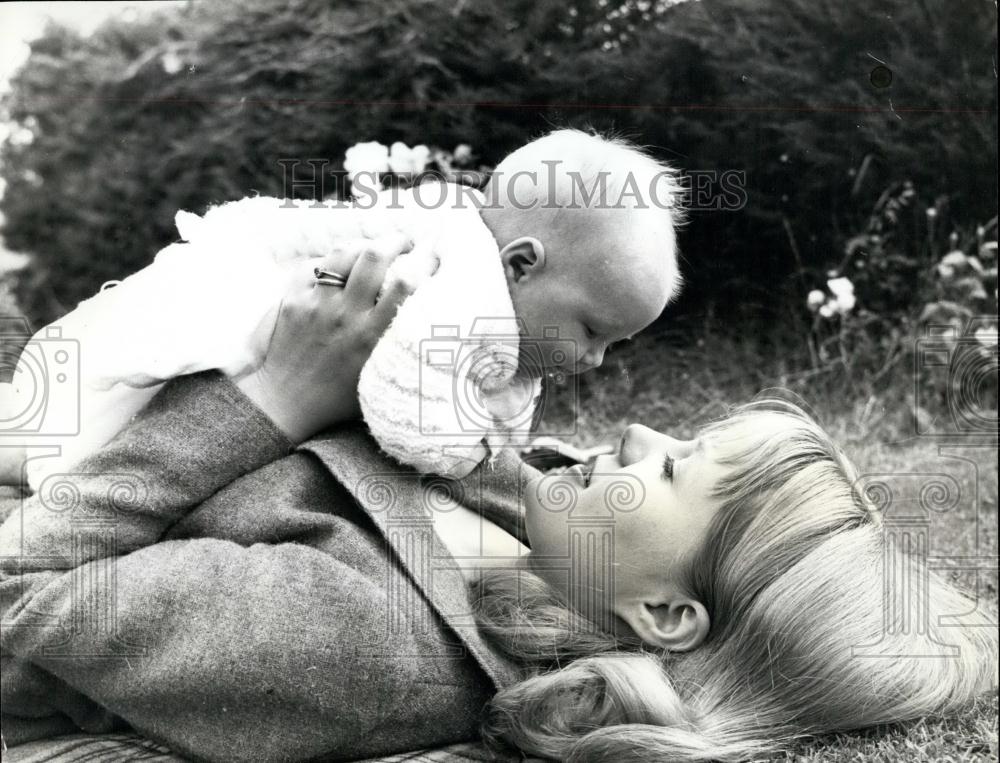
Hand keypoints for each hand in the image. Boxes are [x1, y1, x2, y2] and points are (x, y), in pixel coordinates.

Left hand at [238, 233, 436, 442]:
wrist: (283, 403)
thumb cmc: (334, 399)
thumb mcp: (376, 378)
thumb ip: (395, 350)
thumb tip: (422, 329)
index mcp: (371, 335)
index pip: (405, 284)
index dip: (424, 262)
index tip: (433, 257)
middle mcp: (345, 315)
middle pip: (375, 256)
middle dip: (395, 241)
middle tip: (405, 243)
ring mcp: (316, 305)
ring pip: (343, 253)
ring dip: (364, 244)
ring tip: (374, 248)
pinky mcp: (293, 301)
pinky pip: (314, 266)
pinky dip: (330, 261)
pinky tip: (339, 267)